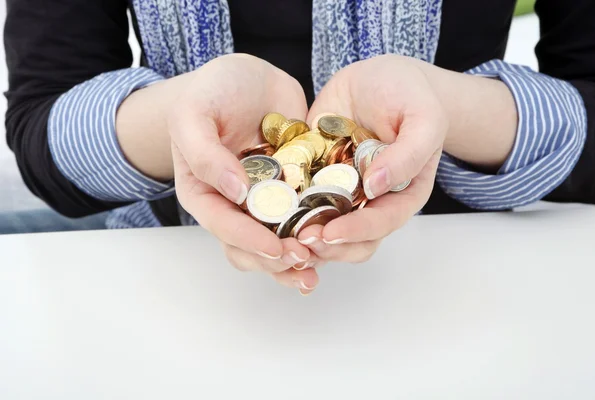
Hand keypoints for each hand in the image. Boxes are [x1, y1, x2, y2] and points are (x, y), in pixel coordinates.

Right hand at [168, 54, 319, 293]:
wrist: (250, 76)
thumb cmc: (211, 91)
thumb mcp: (193, 114)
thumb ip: (205, 154)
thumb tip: (236, 193)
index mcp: (205, 193)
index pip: (223, 227)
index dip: (249, 241)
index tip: (276, 249)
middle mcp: (234, 204)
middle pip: (250, 247)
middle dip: (276, 260)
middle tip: (304, 259)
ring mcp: (266, 200)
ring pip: (279, 241)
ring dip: (298, 258)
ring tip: (320, 264)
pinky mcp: (295, 190)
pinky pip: (306, 217)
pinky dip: (319, 231)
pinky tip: (337, 242)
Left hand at [301, 55, 448, 261]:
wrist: (377, 77)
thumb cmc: (410, 96)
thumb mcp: (423, 118)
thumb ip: (408, 154)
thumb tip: (376, 186)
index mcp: (401, 194)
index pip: (381, 224)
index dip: (356, 233)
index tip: (330, 233)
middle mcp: (370, 201)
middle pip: (351, 241)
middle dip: (326, 246)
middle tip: (299, 240)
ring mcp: (339, 192)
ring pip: (322, 230)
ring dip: (303, 239)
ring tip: (281, 239)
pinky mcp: (313, 178)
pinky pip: (298, 203)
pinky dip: (283, 215)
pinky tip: (265, 218)